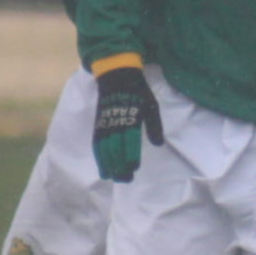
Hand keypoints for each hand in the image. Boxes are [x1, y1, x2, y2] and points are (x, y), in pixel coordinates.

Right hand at [92, 66, 162, 182]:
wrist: (116, 75)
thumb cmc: (138, 90)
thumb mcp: (151, 104)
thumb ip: (154, 125)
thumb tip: (158, 144)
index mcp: (130, 117)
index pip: (129, 140)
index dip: (130, 155)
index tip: (134, 168)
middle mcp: (115, 122)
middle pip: (115, 149)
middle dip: (120, 165)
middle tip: (126, 180)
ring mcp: (105, 124)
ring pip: (104, 149)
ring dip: (108, 165)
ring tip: (114, 178)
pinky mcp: (98, 124)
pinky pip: (97, 144)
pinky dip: (99, 158)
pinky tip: (103, 169)